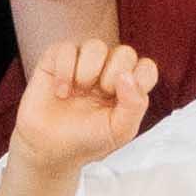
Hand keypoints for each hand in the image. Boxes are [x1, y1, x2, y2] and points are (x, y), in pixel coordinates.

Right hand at [6, 33, 161, 186]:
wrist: (50, 149)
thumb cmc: (87, 140)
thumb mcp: (119, 131)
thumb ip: (135, 105)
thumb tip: (127, 75)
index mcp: (127, 87)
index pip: (146, 68)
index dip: (138, 81)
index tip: (120, 102)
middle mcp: (107, 70)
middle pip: (125, 53)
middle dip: (112, 78)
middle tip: (98, 97)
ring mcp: (82, 62)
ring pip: (96, 46)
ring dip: (88, 72)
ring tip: (78, 93)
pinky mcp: (56, 59)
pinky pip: (66, 48)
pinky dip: (64, 71)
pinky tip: (60, 92)